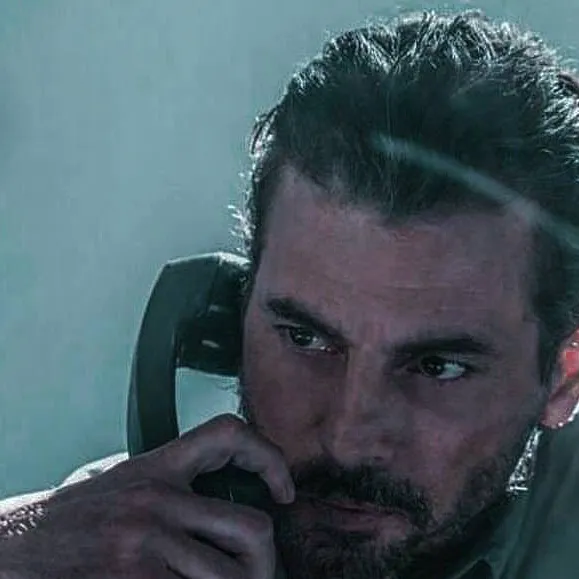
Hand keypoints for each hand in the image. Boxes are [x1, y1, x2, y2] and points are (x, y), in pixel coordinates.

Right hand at [0, 414, 294, 578]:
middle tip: (261, 573)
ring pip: (231, 577)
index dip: (268, 456)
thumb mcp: (127, 482)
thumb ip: (174, 487)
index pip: (228, 434)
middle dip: (267, 562)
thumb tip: (226, 508)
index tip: (283, 489)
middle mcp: (157, 499)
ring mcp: (146, 542)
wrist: (19, 545)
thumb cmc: (78, 519)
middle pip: (252, 527)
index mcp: (158, 467)